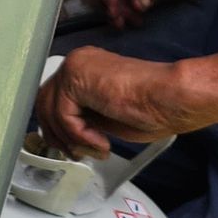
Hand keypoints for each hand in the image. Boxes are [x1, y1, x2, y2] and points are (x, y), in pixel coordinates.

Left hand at [34, 46, 217, 156]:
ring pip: (50, 111)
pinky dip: (80, 135)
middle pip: (45, 103)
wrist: (173, 99)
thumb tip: (65, 135)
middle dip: (57, 135)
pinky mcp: (76, 77)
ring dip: (71, 139)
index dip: (57, 128)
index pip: (54, 99)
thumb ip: (83, 119)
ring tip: (94, 151)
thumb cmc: (154, 108)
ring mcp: (74, 66)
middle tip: (75, 154)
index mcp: (85, 69)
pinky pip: (63, 115)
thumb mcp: (106, 118)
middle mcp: (76, 63)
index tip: (71, 147)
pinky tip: (102, 142)